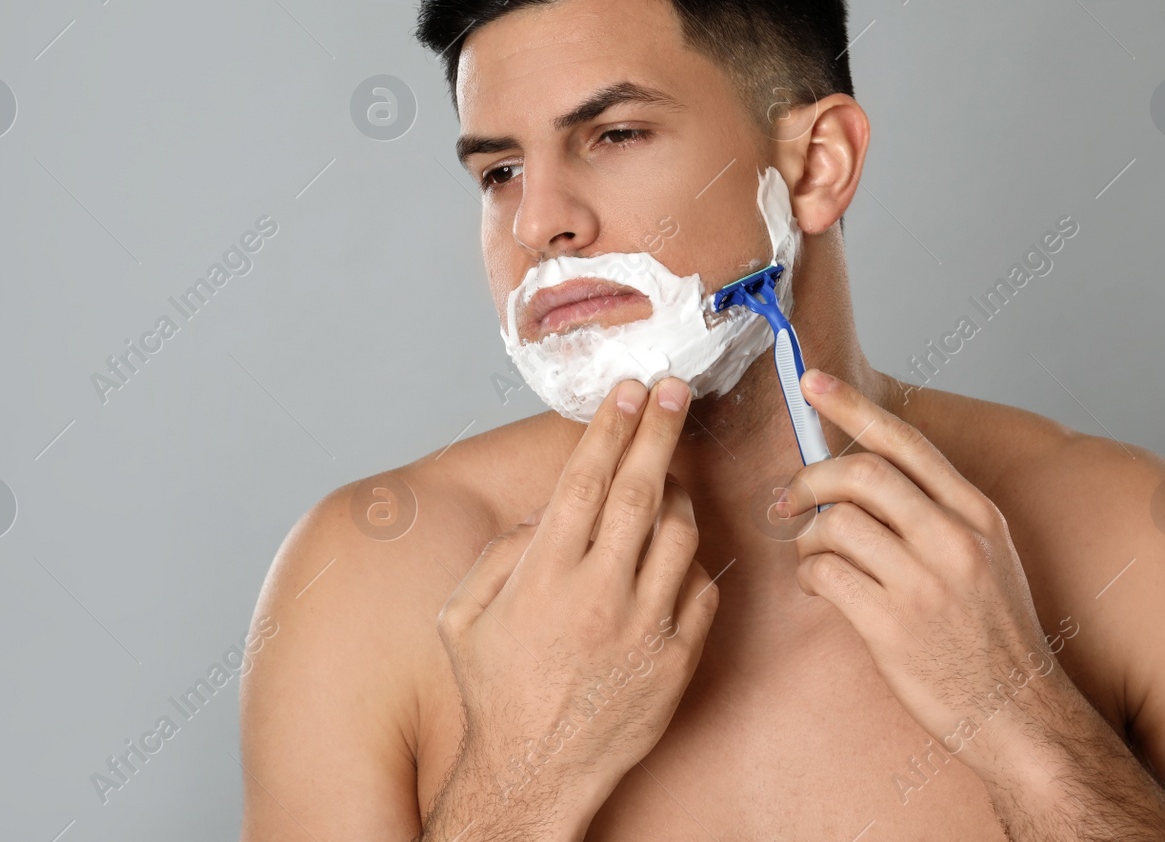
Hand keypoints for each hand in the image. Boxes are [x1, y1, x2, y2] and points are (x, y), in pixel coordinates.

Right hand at [434, 377, 718, 823]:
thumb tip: (547, 513)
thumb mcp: (463, 616)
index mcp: (544, 575)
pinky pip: (700, 591)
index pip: (585, 480)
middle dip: (660, 431)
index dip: (611, 427)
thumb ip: (501, 553)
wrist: (533, 774)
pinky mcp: (677, 661)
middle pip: (642, 491)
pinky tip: (675, 555)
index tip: (630, 390)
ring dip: (679, 495)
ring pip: (681, 535)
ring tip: (670, 477)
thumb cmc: (495, 692)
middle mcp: (599, 594)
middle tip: (675, 389)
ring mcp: (645, 628)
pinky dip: (691, 565)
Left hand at [777, 368, 1075, 772]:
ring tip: (812, 558)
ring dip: (806, 537)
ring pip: (835, 523)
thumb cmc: (994, 637)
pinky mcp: (892, 624)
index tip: (811, 380)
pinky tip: (819, 587)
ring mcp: (924, 582)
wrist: (1018, 715)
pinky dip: (809, 575)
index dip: (851, 405)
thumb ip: (937, 512)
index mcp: (977, 514)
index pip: (906, 441)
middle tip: (788, 500)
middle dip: (810, 478)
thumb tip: (864, 473)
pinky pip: (825, 573)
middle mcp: (954, 539)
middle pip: (861, 473)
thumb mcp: (989, 557)